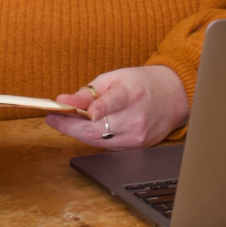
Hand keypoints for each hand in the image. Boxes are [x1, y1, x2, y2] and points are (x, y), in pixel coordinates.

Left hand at [46, 63, 188, 149]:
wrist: (172, 97)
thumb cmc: (141, 84)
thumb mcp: (114, 78)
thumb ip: (88, 92)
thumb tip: (64, 102)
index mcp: (131, 94)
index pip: (115, 102)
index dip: (101, 108)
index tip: (88, 113)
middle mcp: (136, 117)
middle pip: (97, 130)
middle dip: (69, 126)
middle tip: (53, 118)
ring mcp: (137, 136)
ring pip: (97, 141)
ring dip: (78, 132)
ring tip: (65, 121)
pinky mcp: (136, 148)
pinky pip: (106, 146)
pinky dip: (93, 138)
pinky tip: (86, 128)